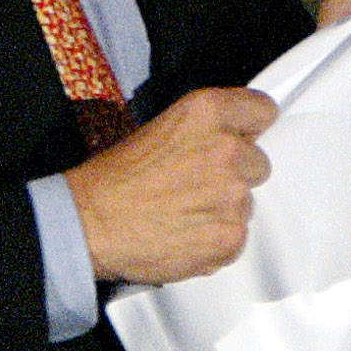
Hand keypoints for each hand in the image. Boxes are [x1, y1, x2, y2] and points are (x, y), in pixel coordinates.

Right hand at [64, 87, 277, 283]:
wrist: (88, 225)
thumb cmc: (112, 181)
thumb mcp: (161, 128)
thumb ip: (205, 129)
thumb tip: (232, 137)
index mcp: (208, 112)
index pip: (262, 110)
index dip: (249, 128)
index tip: (244, 136)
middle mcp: (227, 149)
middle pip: (258, 162)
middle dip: (234, 174)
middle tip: (196, 184)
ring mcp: (232, 195)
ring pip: (246, 202)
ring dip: (223, 209)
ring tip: (183, 212)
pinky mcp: (230, 235)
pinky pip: (237, 237)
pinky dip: (216, 241)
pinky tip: (185, 233)